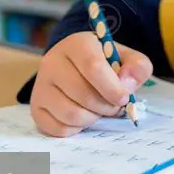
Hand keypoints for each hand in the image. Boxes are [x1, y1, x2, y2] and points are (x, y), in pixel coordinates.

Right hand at [30, 32, 152, 136]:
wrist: (77, 66)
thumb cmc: (105, 62)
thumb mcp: (127, 58)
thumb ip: (137, 67)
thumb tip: (127, 85)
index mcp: (77, 44)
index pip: (93, 67)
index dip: (112, 88)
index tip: (124, 98)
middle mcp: (52, 62)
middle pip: (83, 95)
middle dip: (106, 106)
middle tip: (114, 105)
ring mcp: (41, 86)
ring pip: (71, 114)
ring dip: (93, 118)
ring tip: (99, 109)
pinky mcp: (36, 107)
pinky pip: (59, 129)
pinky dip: (78, 128)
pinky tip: (83, 115)